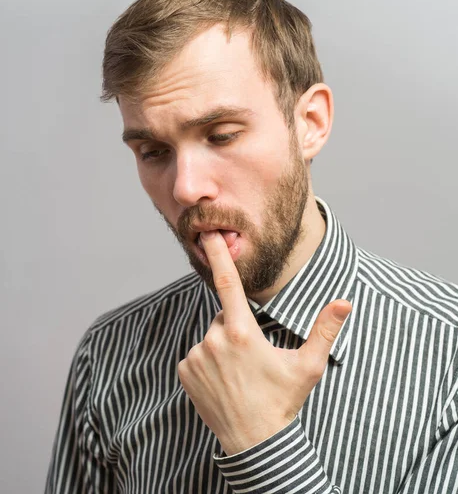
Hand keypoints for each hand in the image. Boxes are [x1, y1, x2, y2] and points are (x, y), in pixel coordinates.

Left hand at [177, 230, 351, 455]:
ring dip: (223, 346)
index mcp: (243, 333)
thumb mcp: (308, 366)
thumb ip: (324, 330)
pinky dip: (208, 361)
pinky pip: (197, 354)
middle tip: (252, 358)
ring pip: (211, 336)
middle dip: (237, 328)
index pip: (228, 284)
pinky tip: (223, 381)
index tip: (208, 233)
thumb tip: (345, 302)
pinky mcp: (185, 372)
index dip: (219, 255)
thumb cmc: (282, 401)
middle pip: (224, 317)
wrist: (254, 443)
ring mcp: (197, 357)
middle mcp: (215, 341)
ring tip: (239, 374)